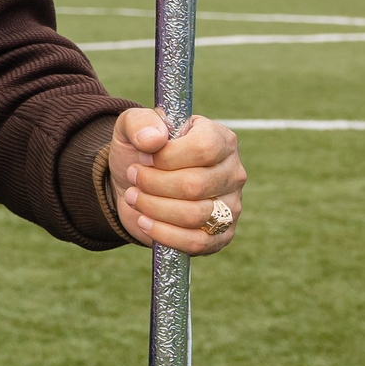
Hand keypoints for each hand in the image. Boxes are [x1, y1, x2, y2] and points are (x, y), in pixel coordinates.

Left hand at [107, 108, 245, 254]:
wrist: (133, 186)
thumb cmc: (140, 152)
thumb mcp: (130, 128)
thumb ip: (139, 123)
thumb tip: (153, 140)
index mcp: (220, 139)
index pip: (204, 148)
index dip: (167, 157)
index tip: (143, 157)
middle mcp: (233, 173)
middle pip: (195, 185)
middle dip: (152, 183)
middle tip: (133, 177)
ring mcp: (231, 206)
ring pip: (194, 215)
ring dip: (153, 207)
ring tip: (133, 197)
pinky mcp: (221, 235)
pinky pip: (197, 242)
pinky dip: (163, 234)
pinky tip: (144, 221)